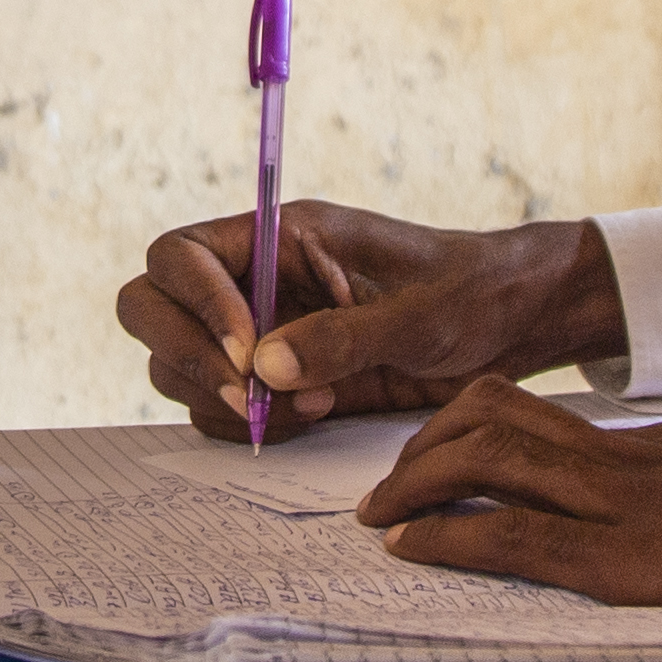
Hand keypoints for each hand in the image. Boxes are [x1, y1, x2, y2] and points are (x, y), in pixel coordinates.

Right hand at [115, 201, 626, 438]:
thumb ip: (343, 338)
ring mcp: (256, 332)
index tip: (248, 352)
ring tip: (309, 407)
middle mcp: (252, 281)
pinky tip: (310, 419)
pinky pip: (217, 407)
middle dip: (184, 356)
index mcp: (277, 236)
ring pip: (175, 366)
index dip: (195, 305)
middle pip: (151, 307)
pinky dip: (246, 425)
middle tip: (247, 397)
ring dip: (222, 399)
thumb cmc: (472, 294)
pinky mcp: (273, 380)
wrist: (510, 326)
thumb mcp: (418, 315)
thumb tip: (264, 368)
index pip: (180, 255)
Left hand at [359, 381, 661, 607]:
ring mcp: (628, 505)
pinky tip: (412, 552)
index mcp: (650, 444)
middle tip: (383, 490)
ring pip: (487, 462)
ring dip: (415, 488)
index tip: (427, 457)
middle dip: (419, 452)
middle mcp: (626, 460)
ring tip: (380, 519)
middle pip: (488, 420)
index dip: (461, 429)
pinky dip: (450, 540)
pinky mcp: (638, 559)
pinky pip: (520, 538)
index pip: (530, 415)